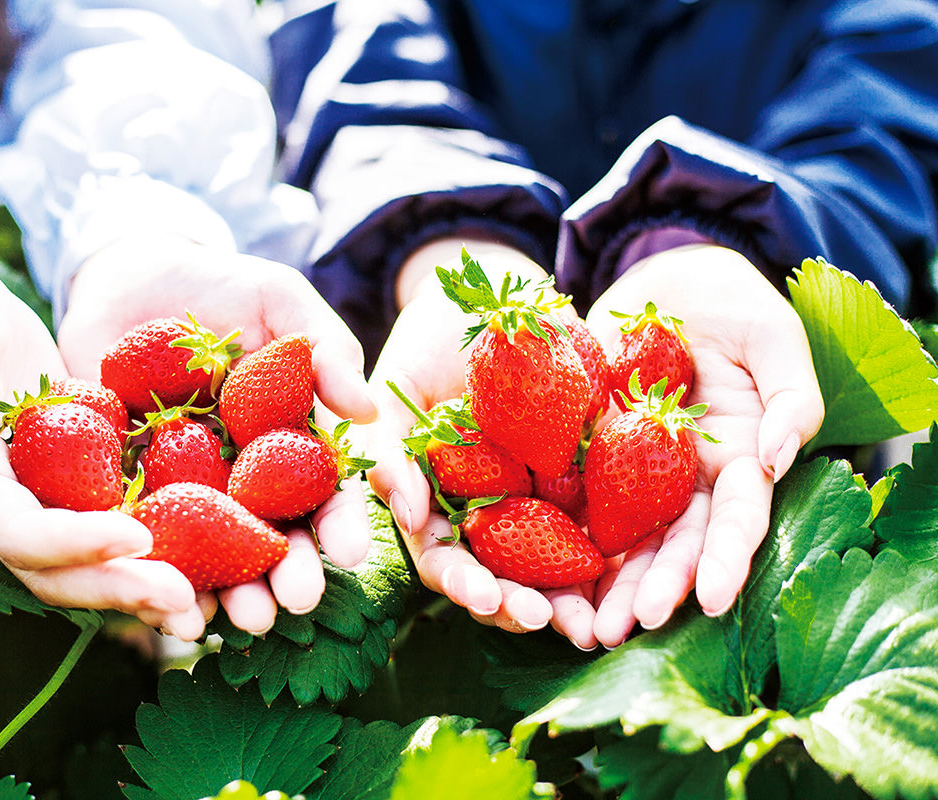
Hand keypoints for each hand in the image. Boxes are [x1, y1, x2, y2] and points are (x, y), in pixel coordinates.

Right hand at [0, 228, 208, 638]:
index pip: (21, 532)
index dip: (74, 543)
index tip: (135, 536)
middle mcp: (11, 510)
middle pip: (62, 571)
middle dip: (120, 589)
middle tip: (183, 603)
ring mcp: (51, 506)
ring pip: (96, 567)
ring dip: (145, 591)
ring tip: (200, 611)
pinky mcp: (87, 490)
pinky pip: (125, 530)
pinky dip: (165, 552)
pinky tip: (215, 568)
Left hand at [57, 233, 377, 634]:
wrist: (125, 279)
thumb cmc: (218, 286)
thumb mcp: (279, 301)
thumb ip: (326, 347)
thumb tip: (367, 411)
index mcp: (292, 443)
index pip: (326, 492)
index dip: (342, 522)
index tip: (351, 550)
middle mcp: (247, 480)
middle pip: (277, 537)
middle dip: (292, 573)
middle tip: (298, 601)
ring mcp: (188, 492)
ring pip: (217, 555)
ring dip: (234, 593)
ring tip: (244, 620)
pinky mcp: (129, 494)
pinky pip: (146, 541)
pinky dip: (158, 576)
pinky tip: (169, 608)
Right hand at [362, 237, 599, 648]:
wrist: (495, 295)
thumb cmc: (428, 342)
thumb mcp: (393, 394)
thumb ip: (389, 454)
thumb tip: (408, 519)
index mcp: (436, 503)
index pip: (446, 559)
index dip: (465, 583)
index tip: (488, 598)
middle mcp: (487, 511)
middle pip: (503, 575)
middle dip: (523, 606)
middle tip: (549, 621)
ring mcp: (535, 496)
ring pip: (553, 563)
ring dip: (570, 597)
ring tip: (593, 623)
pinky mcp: (585, 474)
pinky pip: (604, 517)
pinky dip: (616, 548)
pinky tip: (633, 565)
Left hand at [584, 244, 823, 646]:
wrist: (661, 282)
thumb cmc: (731, 305)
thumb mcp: (774, 338)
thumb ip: (791, 397)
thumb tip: (778, 460)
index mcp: (735, 462)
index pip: (732, 522)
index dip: (722, 561)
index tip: (709, 599)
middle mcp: (682, 481)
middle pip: (669, 545)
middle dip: (650, 590)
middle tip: (622, 629)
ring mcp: (631, 472)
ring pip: (619, 538)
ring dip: (601, 584)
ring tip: (579, 626)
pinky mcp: (585, 454)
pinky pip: (569, 499)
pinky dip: (552, 536)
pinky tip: (532, 572)